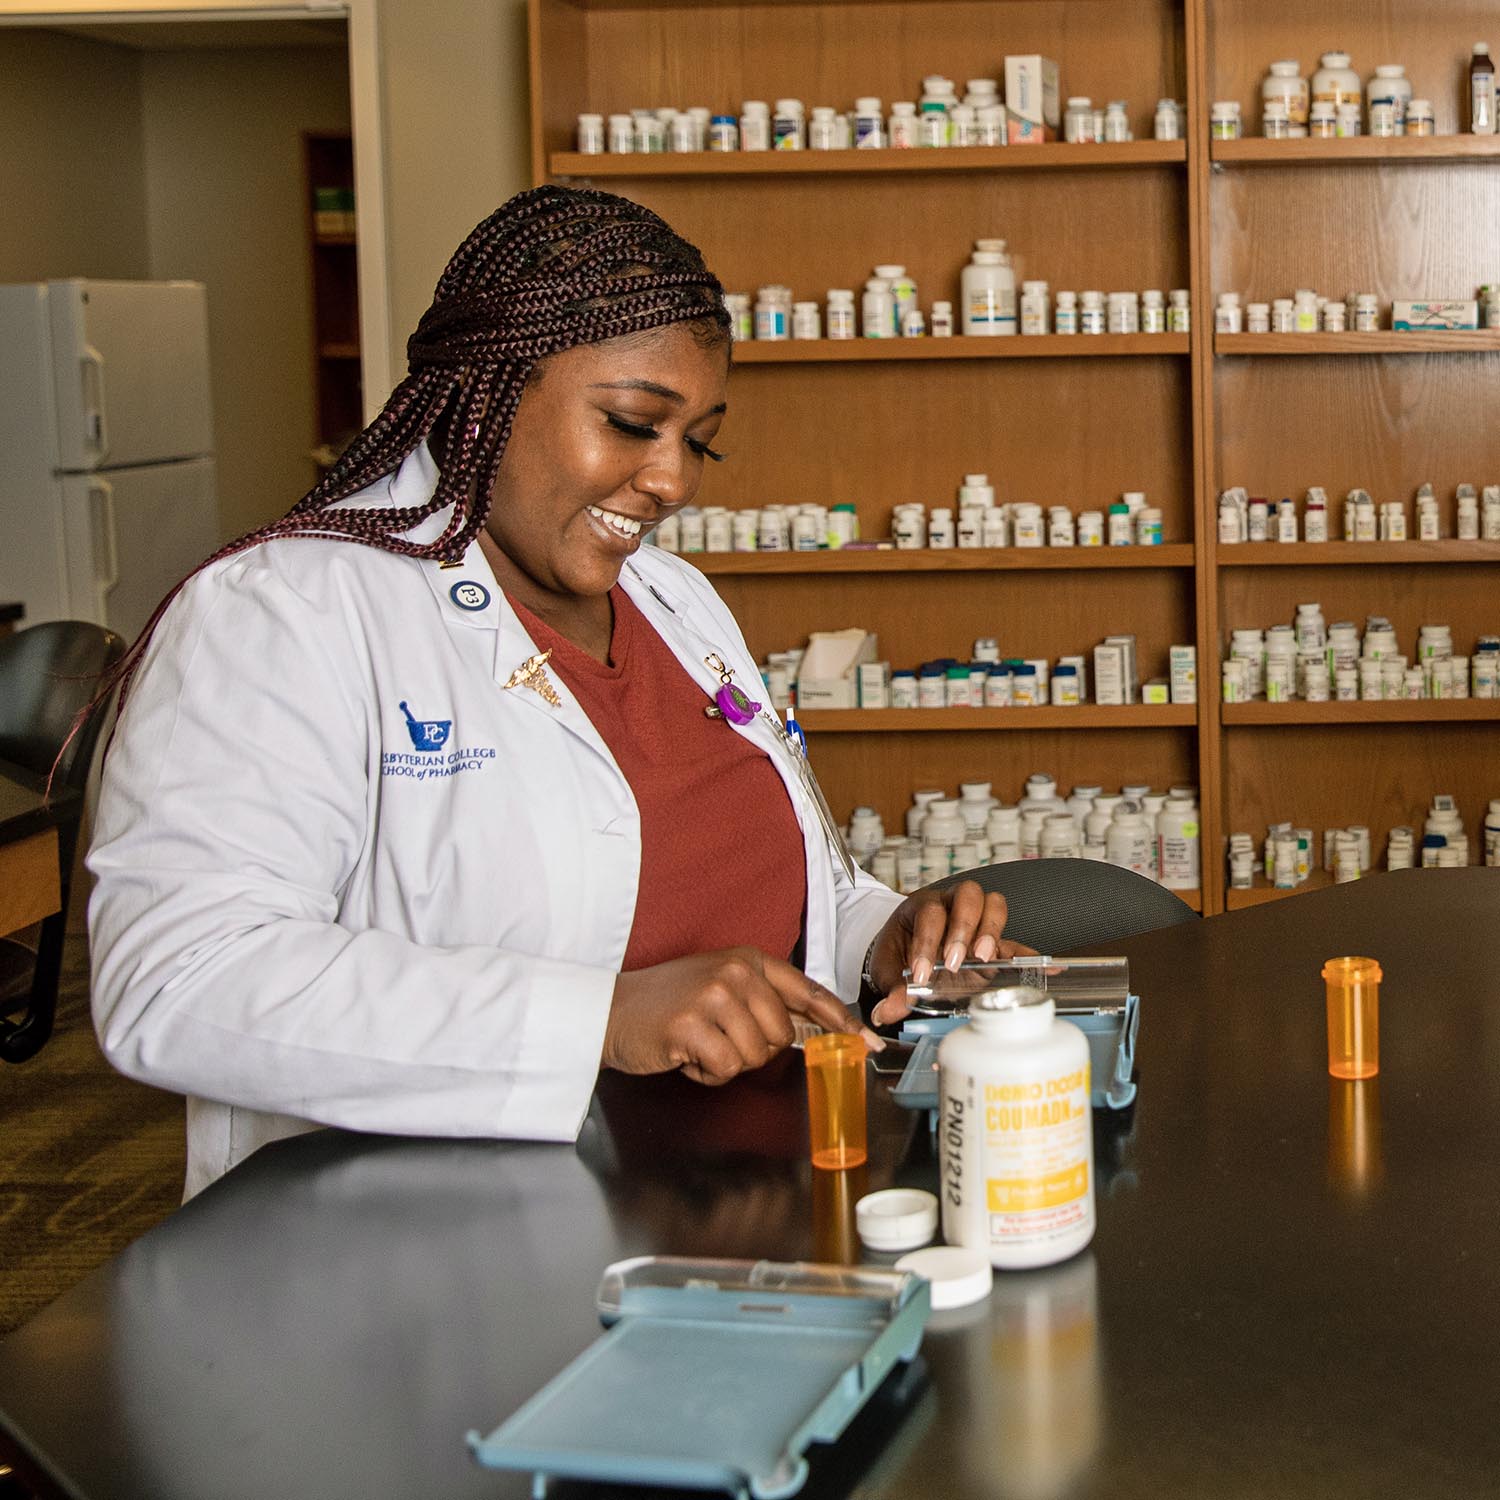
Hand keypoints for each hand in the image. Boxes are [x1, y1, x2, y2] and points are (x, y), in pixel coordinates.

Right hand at [606, 948, 882, 1085]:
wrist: (612, 1009)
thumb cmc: (669, 1004)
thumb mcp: (722, 989)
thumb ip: (766, 1004)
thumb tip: (818, 1031)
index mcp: (748, 960)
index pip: (807, 990)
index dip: (839, 1020)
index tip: (866, 1041)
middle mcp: (735, 971)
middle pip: (781, 1035)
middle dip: (755, 1050)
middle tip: (719, 1039)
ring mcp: (713, 995)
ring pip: (756, 1055)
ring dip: (727, 1062)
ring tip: (699, 1043)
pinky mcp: (692, 1024)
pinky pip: (727, 1068)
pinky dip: (708, 1072)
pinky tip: (687, 1055)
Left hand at [865, 882, 1035, 1026]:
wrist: (906, 950)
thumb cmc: (899, 952)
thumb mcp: (887, 969)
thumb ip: (891, 989)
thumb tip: (886, 1012)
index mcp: (922, 905)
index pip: (929, 913)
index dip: (926, 942)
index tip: (922, 973)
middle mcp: (951, 904)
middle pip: (968, 895)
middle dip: (964, 927)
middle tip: (956, 962)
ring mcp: (976, 921)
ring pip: (993, 904)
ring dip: (991, 930)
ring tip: (985, 958)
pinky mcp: (992, 942)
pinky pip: (1015, 942)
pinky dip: (1028, 956)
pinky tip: (1042, 969)